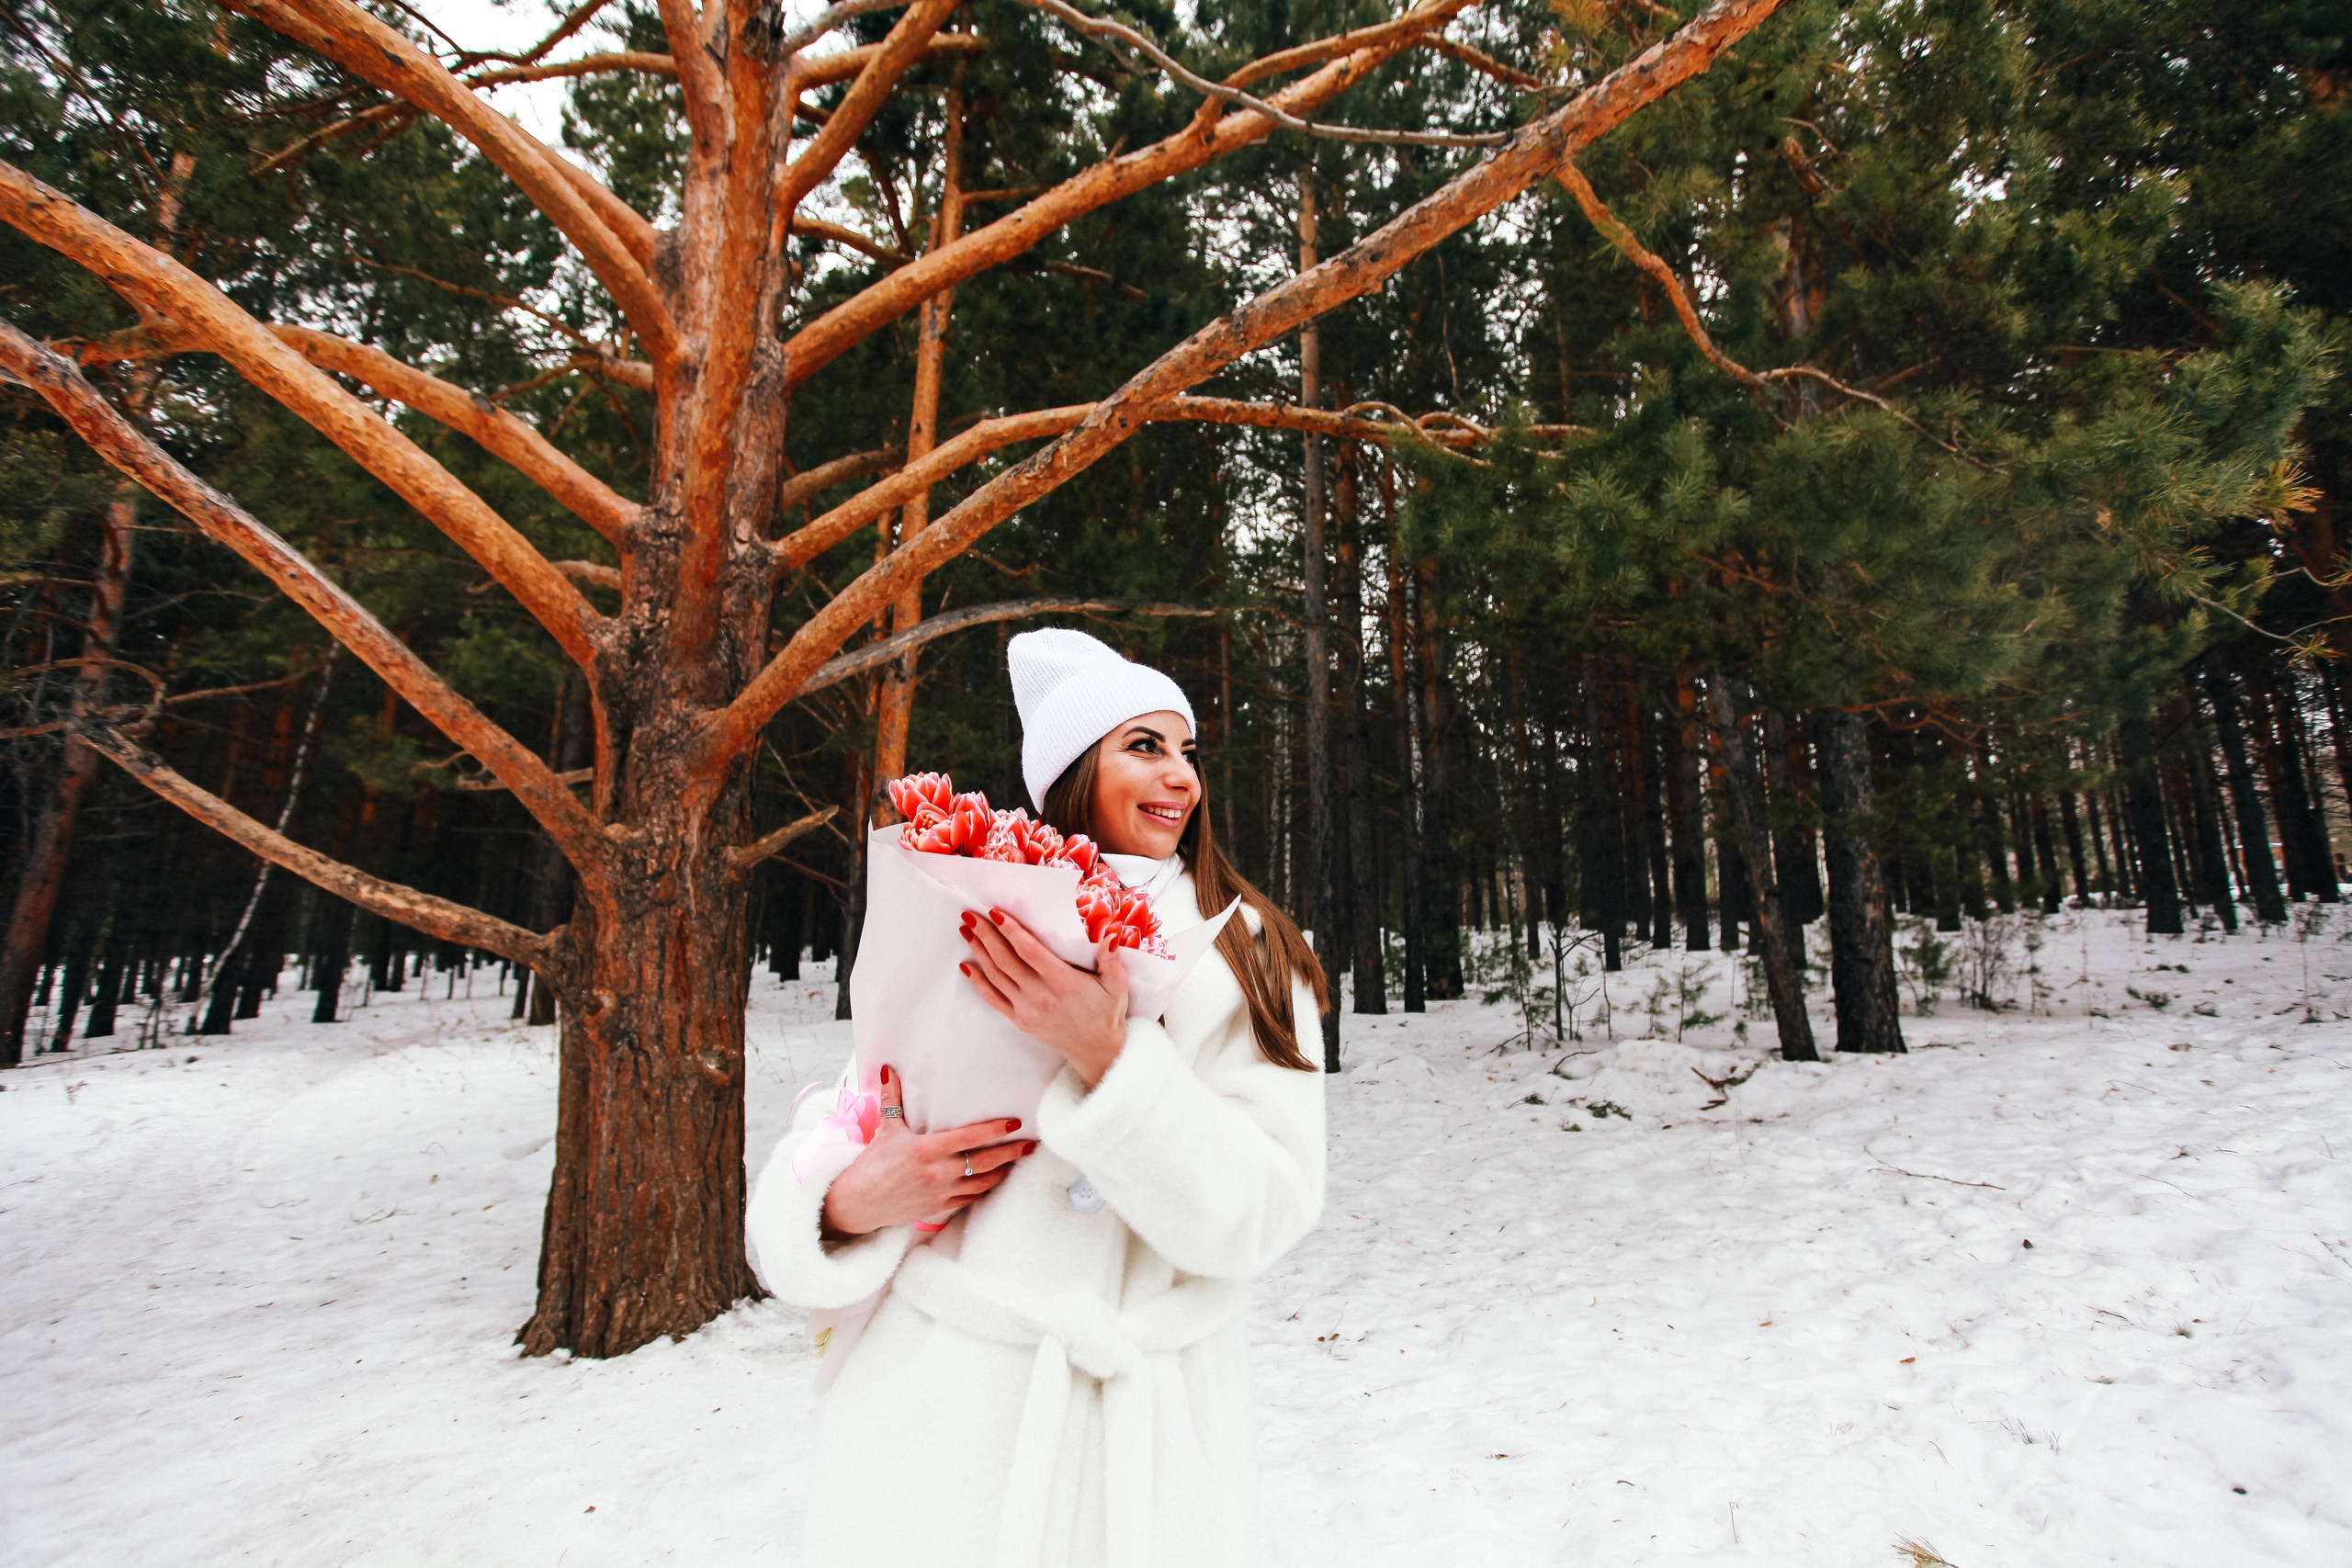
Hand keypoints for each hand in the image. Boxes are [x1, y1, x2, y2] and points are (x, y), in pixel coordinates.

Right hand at [821, 1065, 1034, 1237]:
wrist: (859, 1203)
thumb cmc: (872, 1165)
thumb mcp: (885, 1129)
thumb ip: (892, 1099)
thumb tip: (889, 1069)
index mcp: (926, 1150)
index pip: (968, 1138)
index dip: (993, 1130)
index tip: (1013, 1124)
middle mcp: (937, 1172)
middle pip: (983, 1162)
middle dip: (1010, 1153)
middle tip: (1030, 1144)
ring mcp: (940, 1192)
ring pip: (981, 1182)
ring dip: (1002, 1172)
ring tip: (1018, 1161)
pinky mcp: (938, 1207)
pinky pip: (970, 1198)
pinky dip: (985, 1188)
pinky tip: (995, 1179)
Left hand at [959, 907, 1129, 1087]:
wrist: (1097, 1051)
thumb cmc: (1107, 1014)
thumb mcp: (1117, 986)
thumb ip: (1112, 959)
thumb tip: (1111, 934)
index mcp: (1063, 982)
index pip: (1030, 951)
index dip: (1010, 931)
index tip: (995, 912)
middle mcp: (1040, 995)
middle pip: (1005, 960)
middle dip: (986, 934)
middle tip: (970, 914)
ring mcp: (1027, 1009)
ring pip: (996, 976)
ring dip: (979, 951)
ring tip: (966, 931)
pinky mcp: (1020, 1020)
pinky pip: (993, 998)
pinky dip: (978, 982)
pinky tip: (967, 966)